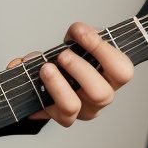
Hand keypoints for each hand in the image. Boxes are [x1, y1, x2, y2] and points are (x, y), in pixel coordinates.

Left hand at [8, 21, 133, 126]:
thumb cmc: (72, 60)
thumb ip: (80, 36)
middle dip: (79, 70)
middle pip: (101, 94)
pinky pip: (45, 109)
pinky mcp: (57, 116)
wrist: (52, 77)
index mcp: (111, 78)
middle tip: (63, 55)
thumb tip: (76, 32)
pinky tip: (25, 71)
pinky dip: (33, 88)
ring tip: (45, 67)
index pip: (122, 71)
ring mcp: (79, 111)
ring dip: (56, 84)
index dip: (102, 50)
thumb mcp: (79, 44)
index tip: (80, 32)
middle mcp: (99, 99)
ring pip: (71, 106)